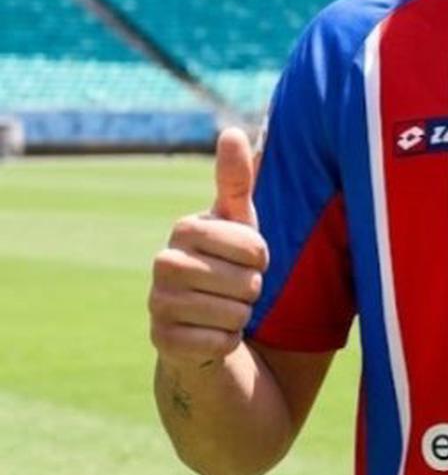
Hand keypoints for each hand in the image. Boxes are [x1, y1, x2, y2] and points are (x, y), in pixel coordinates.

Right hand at [149, 127, 268, 367]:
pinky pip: (219, 343)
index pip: (254, 247)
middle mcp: (163, 263)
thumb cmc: (228, 264)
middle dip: (253, 289)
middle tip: (237, 287)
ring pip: (233, 313)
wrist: (206, 322)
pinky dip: (228, 341)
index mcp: (185, 229)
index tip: (250, 259)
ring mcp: (158, 303)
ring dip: (242, 315)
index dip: (263, 258)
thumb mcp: (239, 222)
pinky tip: (214, 332)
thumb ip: (236, 180)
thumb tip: (233, 131)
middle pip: (245, 282)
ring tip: (227, 308)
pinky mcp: (163, 340)